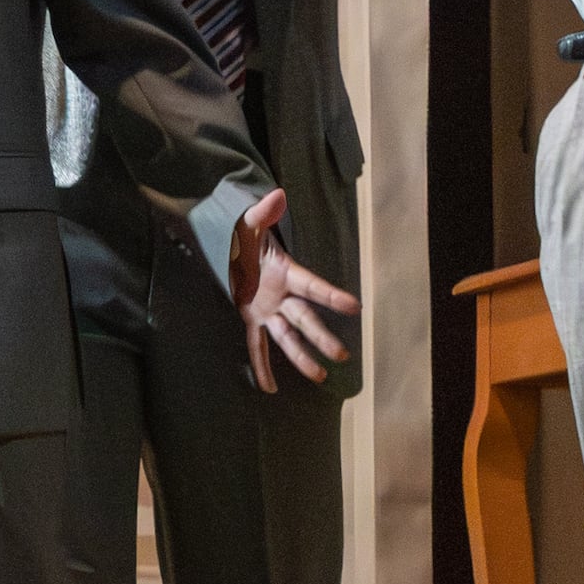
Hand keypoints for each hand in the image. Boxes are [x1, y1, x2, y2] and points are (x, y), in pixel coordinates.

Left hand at [225, 190, 359, 392]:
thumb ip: (262, 212)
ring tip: (321, 377)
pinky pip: (257, 346)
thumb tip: (277, 195)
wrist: (228, 242)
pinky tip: (269, 389)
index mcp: (285, 272)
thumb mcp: (249, 222)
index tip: (355, 306)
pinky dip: (262, 367)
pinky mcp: (251, 318)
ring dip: (303, 358)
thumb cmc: (244, 233)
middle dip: (322, 337)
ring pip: (288, 338)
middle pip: (304, 320)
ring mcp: (267, 309)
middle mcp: (281, 295)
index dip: (331, 296)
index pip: (312, 286)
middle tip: (342, 354)